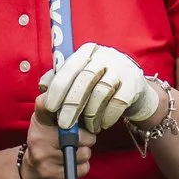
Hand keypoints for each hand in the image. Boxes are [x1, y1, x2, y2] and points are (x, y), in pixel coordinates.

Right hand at [24, 108, 96, 178]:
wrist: (32, 172)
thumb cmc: (44, 141)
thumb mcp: (44, 120)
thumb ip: (59, 107)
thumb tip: (82, 96)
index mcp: (38, 121)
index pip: (48, 104)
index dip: (68, 106)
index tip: (75, 112)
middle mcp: (39, 139)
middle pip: (79, 134)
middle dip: (85, 137)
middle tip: (78, 139)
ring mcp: (46, 160)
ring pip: (84, 152)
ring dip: (84, 152)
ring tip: (73, 152)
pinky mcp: (56, 176)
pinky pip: (84, 168)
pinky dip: (82, 166)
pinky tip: (71, 164)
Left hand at [40, 42, 165, 132]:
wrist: (133, 92)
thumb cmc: (98, 85)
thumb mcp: (78, 80)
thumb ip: (59, 81)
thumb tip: (43, 87)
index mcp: (87, 51)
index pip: (69, 67)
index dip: (58, 88)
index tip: (50, 107)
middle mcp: (105, 55)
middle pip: (85, 79)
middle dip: (72, 104)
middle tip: (64, 124)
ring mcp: (122, 68)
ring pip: (102, 92)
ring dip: (91, 114)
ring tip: (87, 127)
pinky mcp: (134, 83)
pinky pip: (118, 103)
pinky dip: (107, 117)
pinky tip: (102, 124)